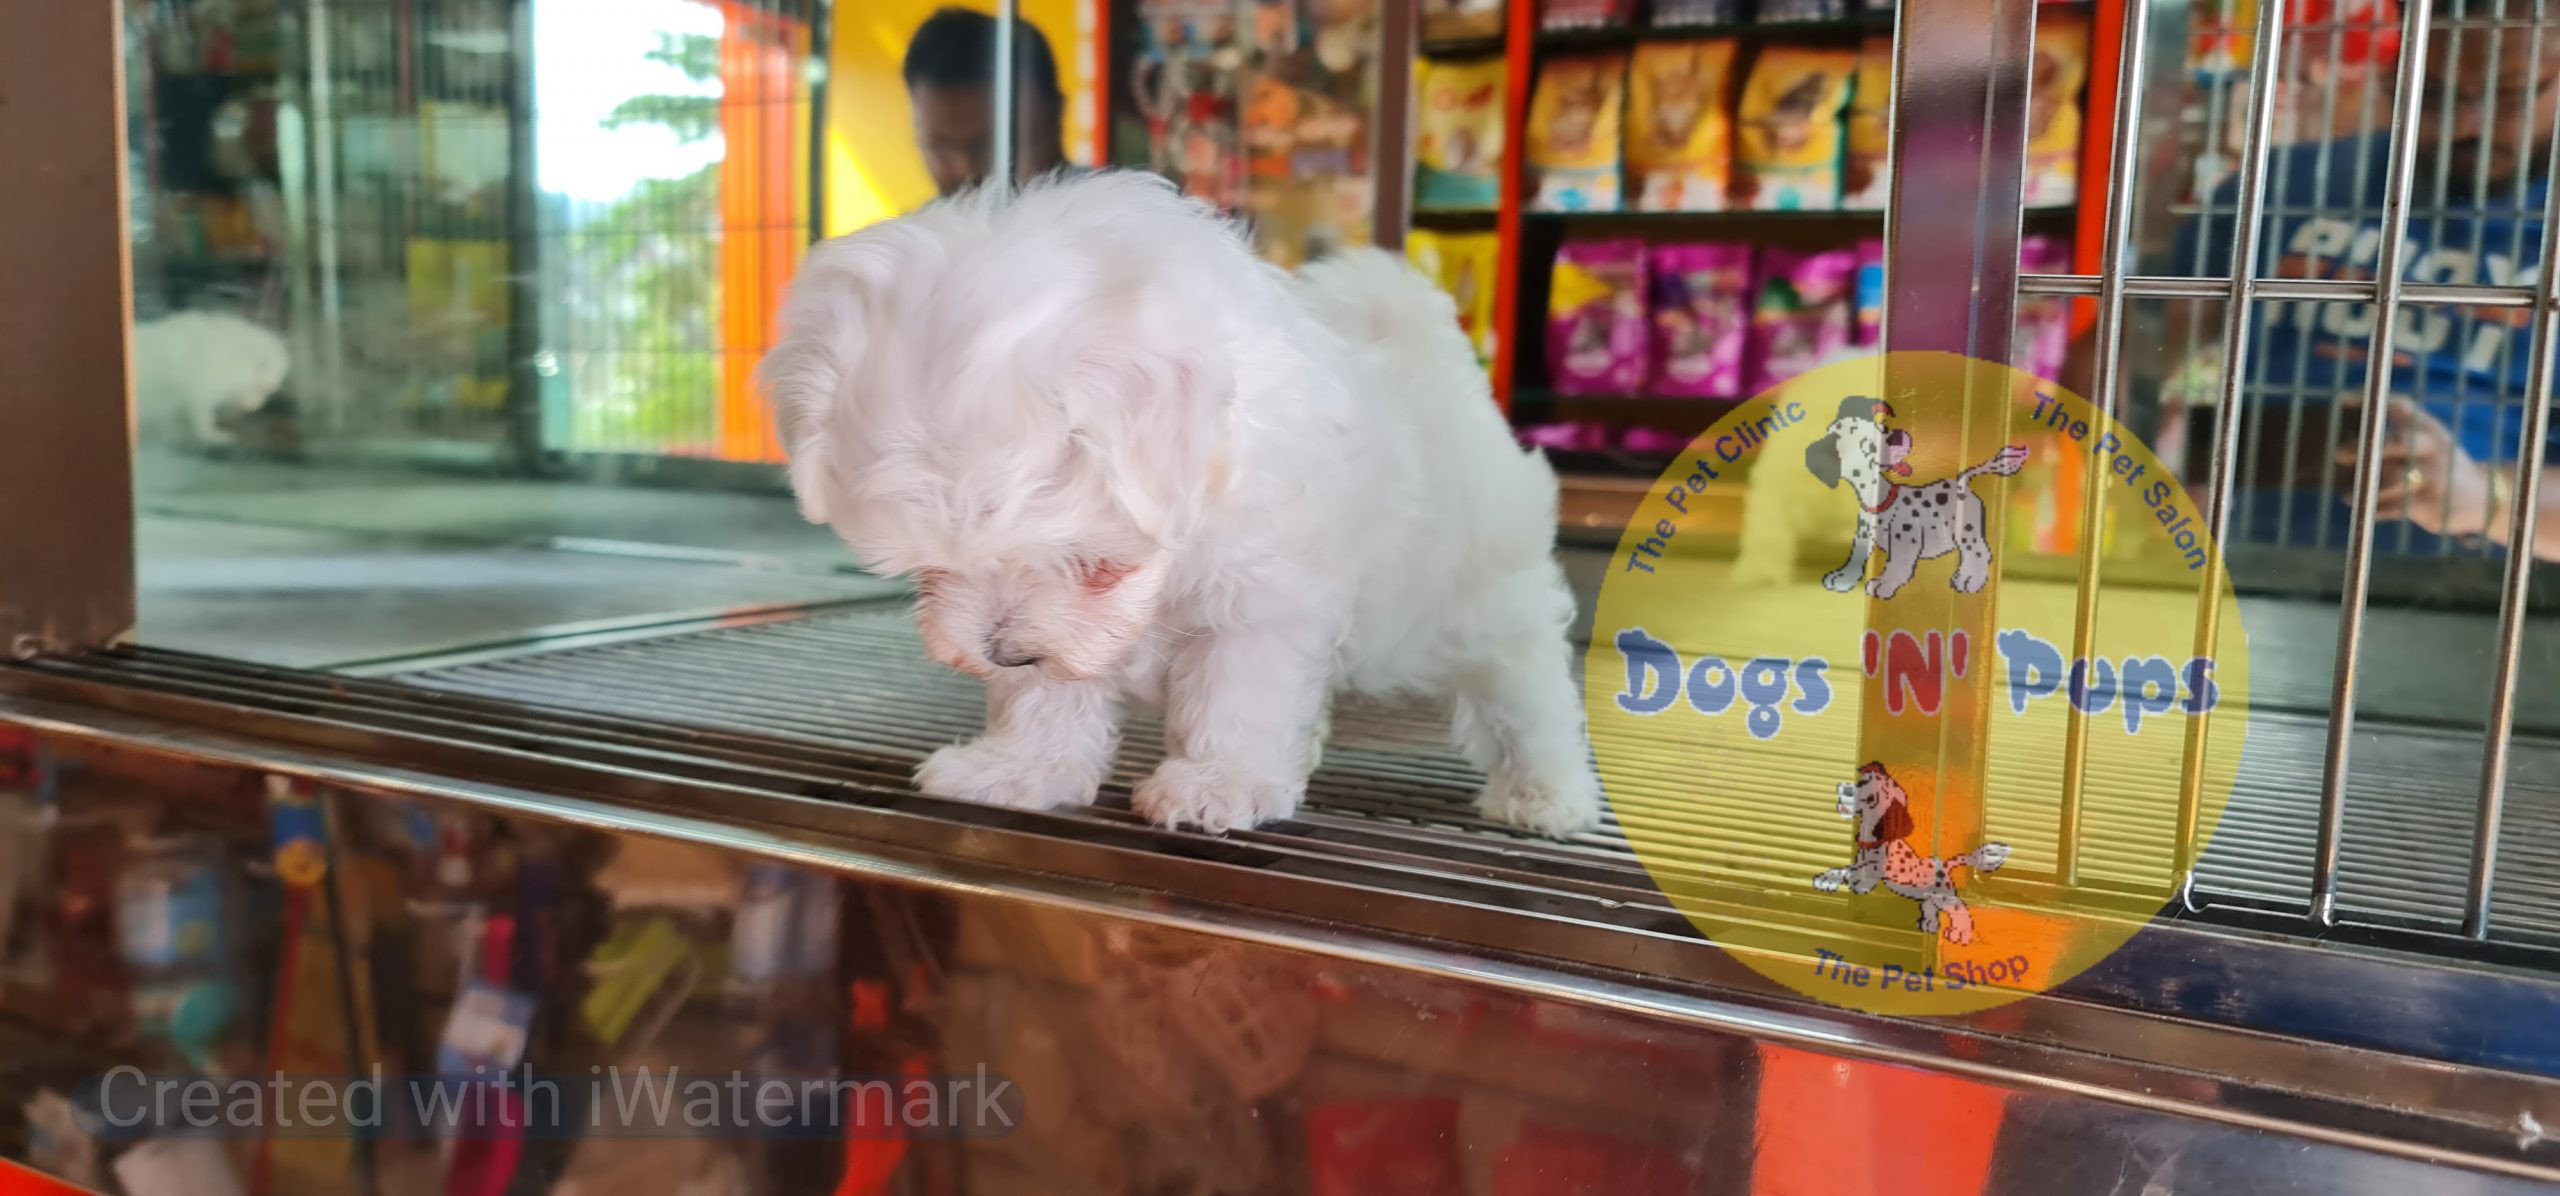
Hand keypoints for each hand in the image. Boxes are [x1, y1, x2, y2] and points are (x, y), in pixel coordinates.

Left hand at [2334, 396, 2498, 538]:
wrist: (2484, 497)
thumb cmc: (2440, 465)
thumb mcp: (2427, 440)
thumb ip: (2396, 430)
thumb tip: (2347, 424)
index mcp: (2428, 428)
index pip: (2402, 406)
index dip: (2372, 402)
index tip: (2341, 399)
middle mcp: (2433, 448)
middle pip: (2400, 442)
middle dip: (2368, 446)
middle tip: (2339, 454)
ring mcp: (2435, 477)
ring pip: (2394, 479)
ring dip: (2366, 486)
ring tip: (2347, 494)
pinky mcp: (2432, 504)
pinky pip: (2396, 507)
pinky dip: (2374, 508)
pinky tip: (2360, 506)